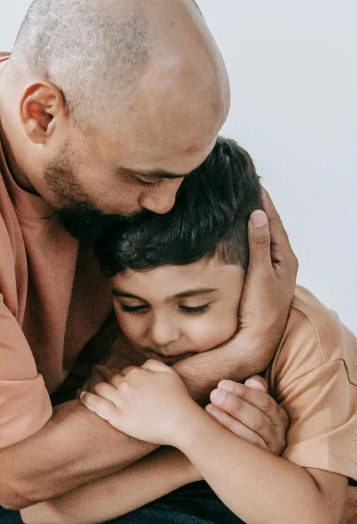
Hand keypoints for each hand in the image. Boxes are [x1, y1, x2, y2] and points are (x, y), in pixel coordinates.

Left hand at [80, 360, 192, 446]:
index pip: (125, 371)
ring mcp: (120, 401)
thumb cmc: (178, 399)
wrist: (181, 423)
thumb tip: (140, 365)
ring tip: (90, 388)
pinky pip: (96, 405)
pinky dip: (87, 399)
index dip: (124, 376)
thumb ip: (153, 364)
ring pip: (101, 389)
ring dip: (96, 387)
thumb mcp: (169, 372)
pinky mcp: (117, 418)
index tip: (123, 381)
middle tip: (102, 382)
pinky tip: (82, 396)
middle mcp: (126, 385)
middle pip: (112, 379)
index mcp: (137, 373)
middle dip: (108, 379)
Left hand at [205, 375, 288, 453]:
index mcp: (279, 418)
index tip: (222, 384)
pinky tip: (210, 429)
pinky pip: (243, 455)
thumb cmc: (241, 420)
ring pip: (251, 438)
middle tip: (215, 394)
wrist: (234, 459)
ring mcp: (269, 456)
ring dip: (228, 421)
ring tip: (209, 408)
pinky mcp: (256, 470)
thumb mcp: (250, 404)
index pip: (265, 403)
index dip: (244, 392)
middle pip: (258, 421)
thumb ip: (254, 391)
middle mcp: (279, 438)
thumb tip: (254, 381)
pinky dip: (227, 439)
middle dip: (235, 406)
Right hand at [236, 190, 297, 371]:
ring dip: (252, 223)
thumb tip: (257, 215)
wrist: (257, 340)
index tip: (253, 184)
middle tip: (244, 190)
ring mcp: (272, 270)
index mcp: (285, 257)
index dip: (264, 202)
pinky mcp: (261, 278)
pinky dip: (248, 238)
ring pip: (262, 239)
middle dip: (258, 209)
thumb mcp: (261, 274)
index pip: (274, 221)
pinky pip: (256, 250)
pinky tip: (237, 236)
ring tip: (240, 207)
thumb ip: (260, 245)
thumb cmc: (261, 309)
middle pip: (269, 228)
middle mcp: (281, 262)